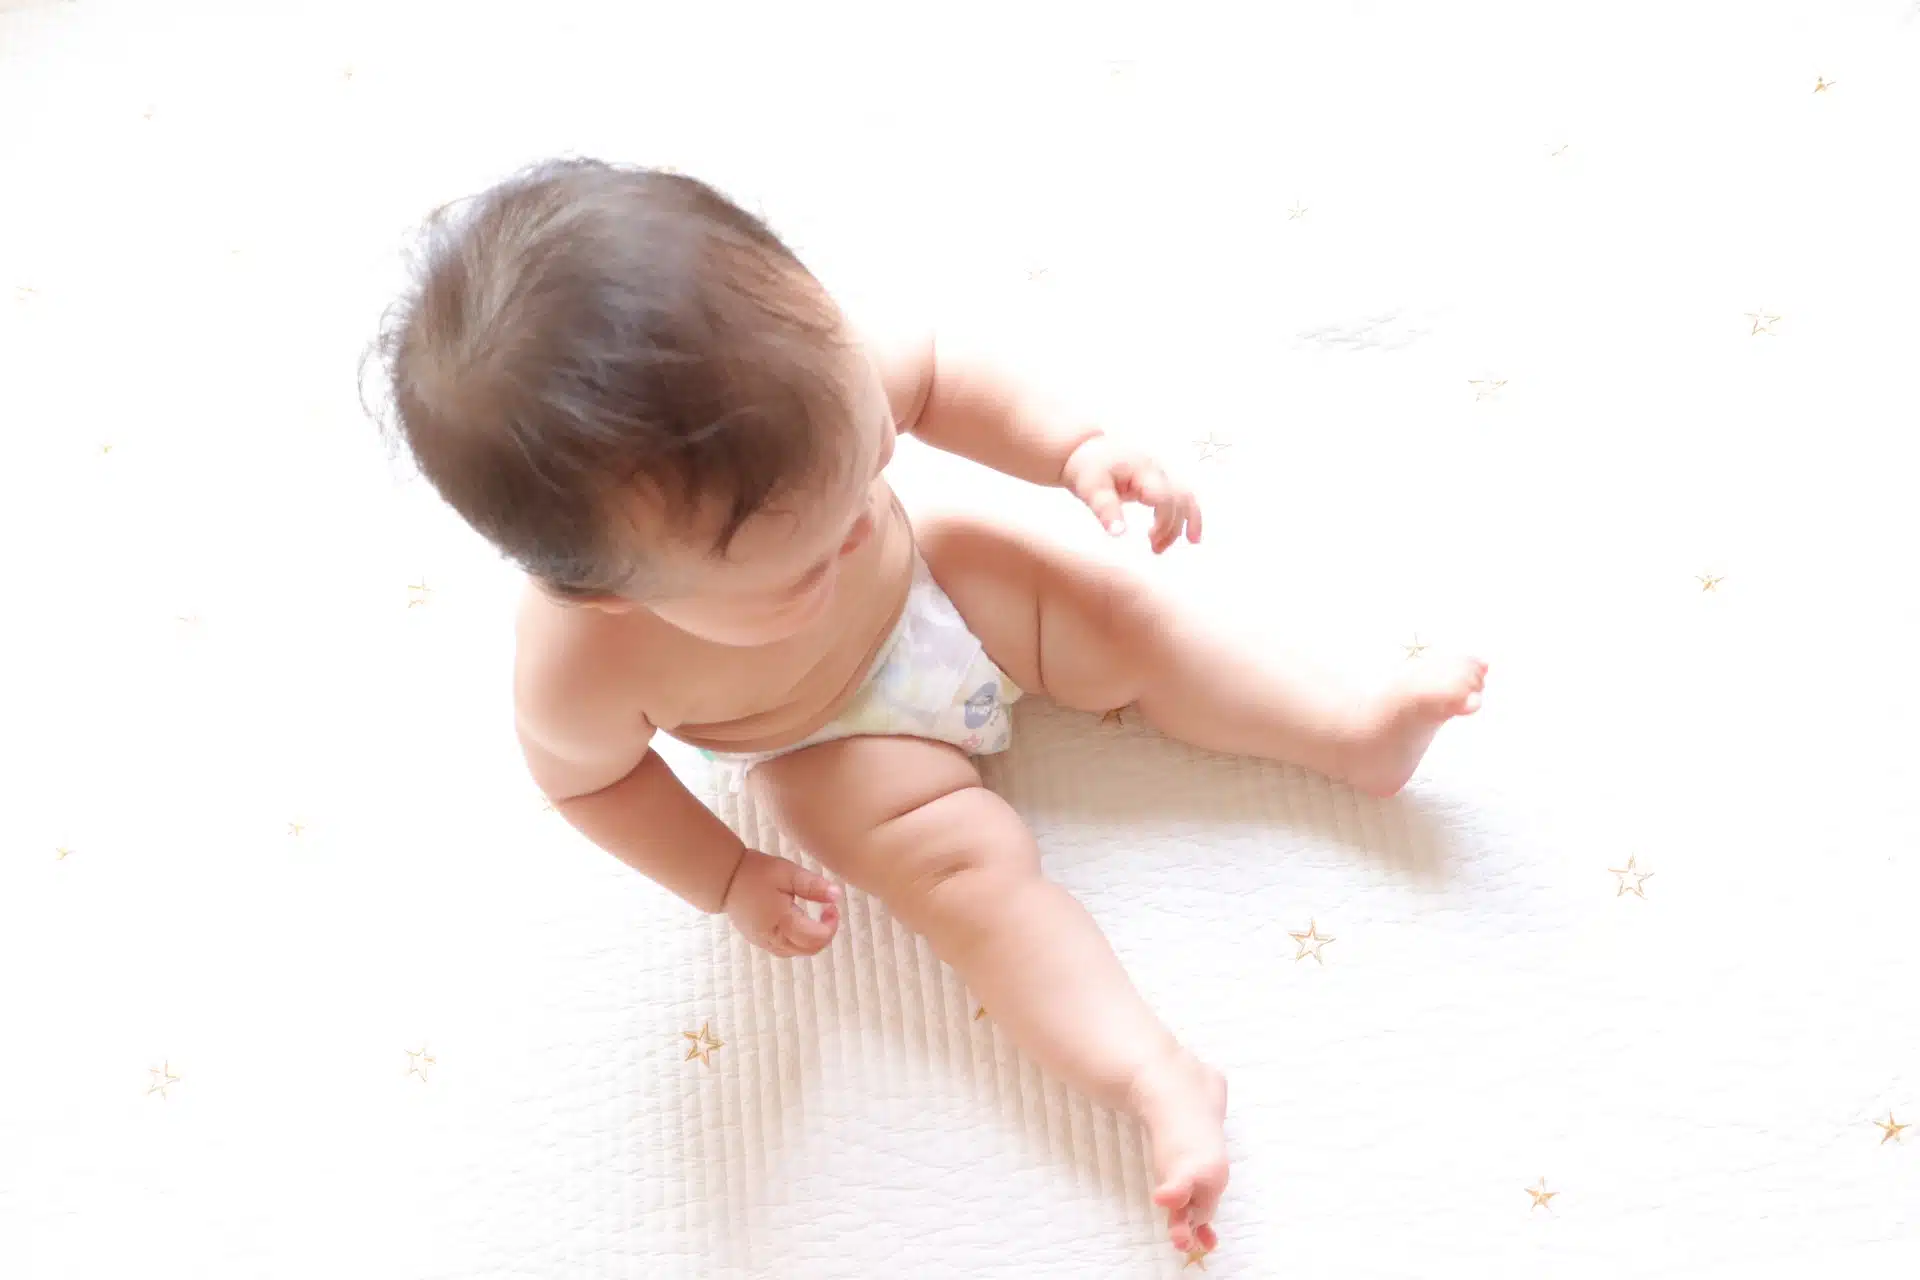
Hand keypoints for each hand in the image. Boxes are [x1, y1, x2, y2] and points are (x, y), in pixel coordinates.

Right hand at [721, 848, 841, 956]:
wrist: (724, 878)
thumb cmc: (756, 872)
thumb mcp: (788, 873)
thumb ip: (814, 886)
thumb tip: (837, 896)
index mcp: (782, 922)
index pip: (817, 937)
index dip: (832, 924)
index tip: (831, 905)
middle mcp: (773, 938)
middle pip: (810, 949)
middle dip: (825, 933)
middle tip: (827, 910)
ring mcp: (764, 942)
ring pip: (798, 952)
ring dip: (813, 939)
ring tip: (815, 917)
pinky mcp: (759, 941)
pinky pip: (785, 950)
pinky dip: (798, 942)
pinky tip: (799, 923)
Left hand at [1060, 435, 1202, 553]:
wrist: (1088, 451)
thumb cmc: (1089, 469)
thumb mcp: (1091, 489)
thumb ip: (1106, 510)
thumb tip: (1119, 534)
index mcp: (1143, 470)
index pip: (1165, 496)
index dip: (1164, 520)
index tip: (1150, 539)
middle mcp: (1157, 470)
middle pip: (1180, 499)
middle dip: (1172, 528)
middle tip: (1155, 549)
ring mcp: (1161, 475)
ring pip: (1186, 499)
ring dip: (1183, 524)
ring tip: (1166, 547)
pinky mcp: (1159, 482)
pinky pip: (1182, 498)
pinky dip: (1188, 517)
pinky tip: (1190, 537)